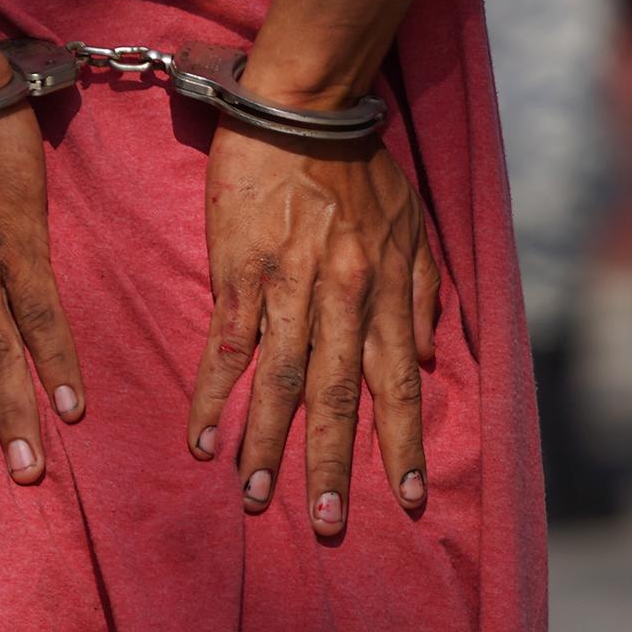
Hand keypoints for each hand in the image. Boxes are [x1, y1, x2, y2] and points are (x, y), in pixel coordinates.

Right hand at [189, 122, 439, 537]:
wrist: (303, 107)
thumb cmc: (360, 163)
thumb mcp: (412, 223)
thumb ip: (422, 291)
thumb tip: (428, 356)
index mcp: (384, 290)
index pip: (399, 383)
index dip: (404, 444)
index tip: (409, 498)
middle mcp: (341, 298)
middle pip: (339, 397)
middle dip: (335, 465)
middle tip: (328, 525)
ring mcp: (288, 287)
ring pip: (282, 382)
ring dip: (267, 445)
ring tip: (254, 496)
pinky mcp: (240, 271)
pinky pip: (228, 344)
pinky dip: (214, 394)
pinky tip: (202, 437)